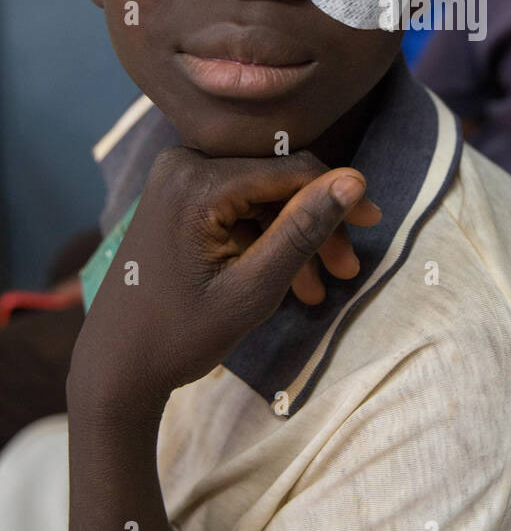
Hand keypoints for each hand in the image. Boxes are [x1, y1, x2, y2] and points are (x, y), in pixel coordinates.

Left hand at [67, 148, 380, 415]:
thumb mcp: (254, 288)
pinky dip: (264, 240)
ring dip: (293, 236)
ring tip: (318, 289)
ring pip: (260, 196)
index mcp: (197, 180)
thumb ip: (304, 229)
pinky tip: (288, 280)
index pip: (290, 170)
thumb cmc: (180, 335)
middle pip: (276, 180)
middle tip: (348, 268)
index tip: (376, 222)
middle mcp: (182, 163)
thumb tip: (356, 180)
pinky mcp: (176, 195)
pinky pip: (237, 206)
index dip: (338, 195)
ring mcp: (175, 178)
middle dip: (315, 223)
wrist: (115, 367)